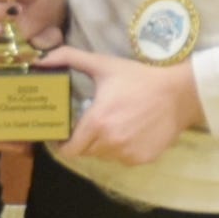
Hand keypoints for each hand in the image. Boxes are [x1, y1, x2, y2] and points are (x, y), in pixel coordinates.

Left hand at [56, 50, 202, 167]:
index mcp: (97, 122)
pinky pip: (123, 159)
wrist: (179, 93)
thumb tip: (39, 60)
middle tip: (90, 125)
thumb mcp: (103, 65)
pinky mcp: (142, 159)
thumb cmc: (138, 78)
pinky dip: (122, 149)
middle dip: (83, 141)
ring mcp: (127, 154)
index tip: (63, 135)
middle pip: (85, 152)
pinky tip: (130, 131)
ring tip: (112, 125)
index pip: (69, 150)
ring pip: (105, 156)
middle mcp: (110, 143)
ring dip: (103, 145)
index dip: (62, 144)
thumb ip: (68, 58)